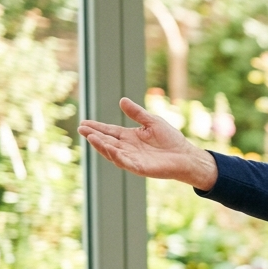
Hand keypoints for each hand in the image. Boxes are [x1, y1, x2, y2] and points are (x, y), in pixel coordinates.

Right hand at [78, 97, 218, 189]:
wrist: (185, 155)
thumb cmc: (171, 139)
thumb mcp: (152, 122)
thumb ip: (137, 113)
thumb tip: (122, 100)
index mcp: (130, 137)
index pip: (110, 131)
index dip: (97, 127)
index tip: (84, 122)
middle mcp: (128, 148)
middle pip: (107, 141)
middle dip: (94, 135)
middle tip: (82, 129)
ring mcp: (132, 159)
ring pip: (112, 152)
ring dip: (100, 145)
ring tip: (90, 136)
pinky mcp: (139, 168)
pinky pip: (124, 162)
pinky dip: (115, 155)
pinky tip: (108, 147)